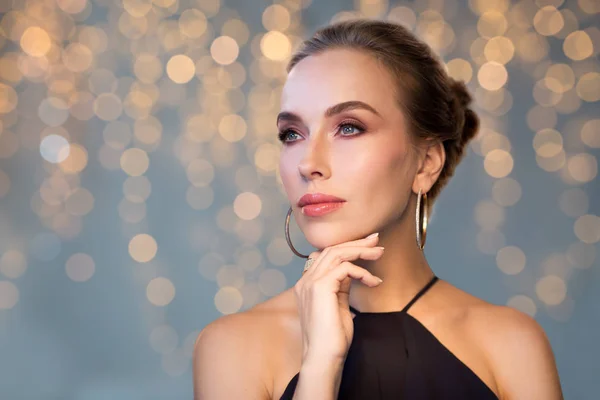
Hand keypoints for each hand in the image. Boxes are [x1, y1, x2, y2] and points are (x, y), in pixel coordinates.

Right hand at [294, 233, 383, 364]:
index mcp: (307, 284)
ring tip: (379, 253)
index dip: (347, 247)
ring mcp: (310, 283)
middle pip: (331, 250)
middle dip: (356, 243)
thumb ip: (341, 287)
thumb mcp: (339, 305)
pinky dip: (362, 272)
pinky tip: (373, 281)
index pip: (326, 255)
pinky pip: (344, 268)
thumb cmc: (333, 338)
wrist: (323, 357)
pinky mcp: (320, 288)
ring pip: (337, 254)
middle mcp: (305, 280)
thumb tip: (352, 271)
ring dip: (361, 251)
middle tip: (376, 239)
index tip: (368, 245)